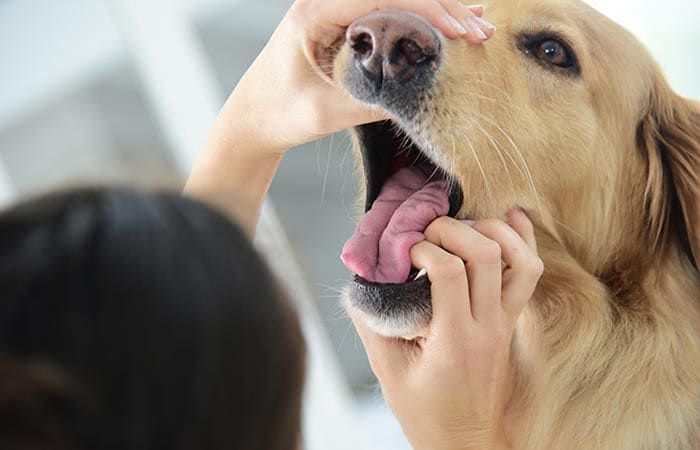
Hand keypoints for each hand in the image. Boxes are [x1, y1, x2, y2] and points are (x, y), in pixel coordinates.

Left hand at [216, 0, 494, 151]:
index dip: (429, 9)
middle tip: (480, 31)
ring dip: (436, 12)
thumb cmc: (278, 113)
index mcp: (314, 12)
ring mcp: (334, 11)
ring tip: (477, 26)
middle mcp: (325, 2)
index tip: (461, 30)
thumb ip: (373, 101)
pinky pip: (387, 14)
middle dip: (442, 9)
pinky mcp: (342, 25)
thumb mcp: (327, 112)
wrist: (251, 119)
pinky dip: (419, 20)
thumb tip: (423, 94)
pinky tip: (450, 24)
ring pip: (396, 1)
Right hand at [350, 209, 542, 449]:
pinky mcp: (511, 321)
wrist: (464, 441)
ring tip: (461, 226)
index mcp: (454, 340)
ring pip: (521, 260)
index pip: (450, 272)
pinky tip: (509, 217)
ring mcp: (505, 323)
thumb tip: (362, 280)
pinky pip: (529, 273)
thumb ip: (372, 322)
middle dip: (453, 229)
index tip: (403, 252)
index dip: (423, 249)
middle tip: (426, 233)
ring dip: (493, 230)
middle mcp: (487, 326)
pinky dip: (523, 239)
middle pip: (486, 255)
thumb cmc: (424, 411)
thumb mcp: (387, 370)